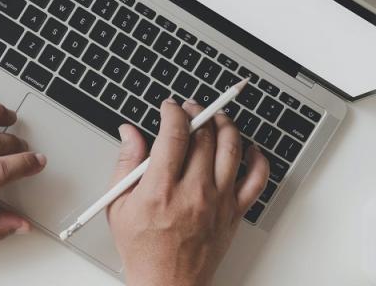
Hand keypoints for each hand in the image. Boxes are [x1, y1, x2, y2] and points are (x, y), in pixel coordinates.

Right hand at [107, 99, 269, 285]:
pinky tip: (247, 148)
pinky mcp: (234, 212)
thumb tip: (129, 132)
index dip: (173, 112)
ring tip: (216, 117)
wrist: (168, 283)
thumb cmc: (143, 248)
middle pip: (205, 136)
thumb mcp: (119, 204)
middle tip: (190, 109)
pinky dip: (256, 158)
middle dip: (197, 113)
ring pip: (232, 149)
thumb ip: (125, 163)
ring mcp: (218, 201)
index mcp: (161, 189)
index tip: (169, 107)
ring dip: (225, 125)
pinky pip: (257, 179)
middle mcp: (193, 192)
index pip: (175, 134)